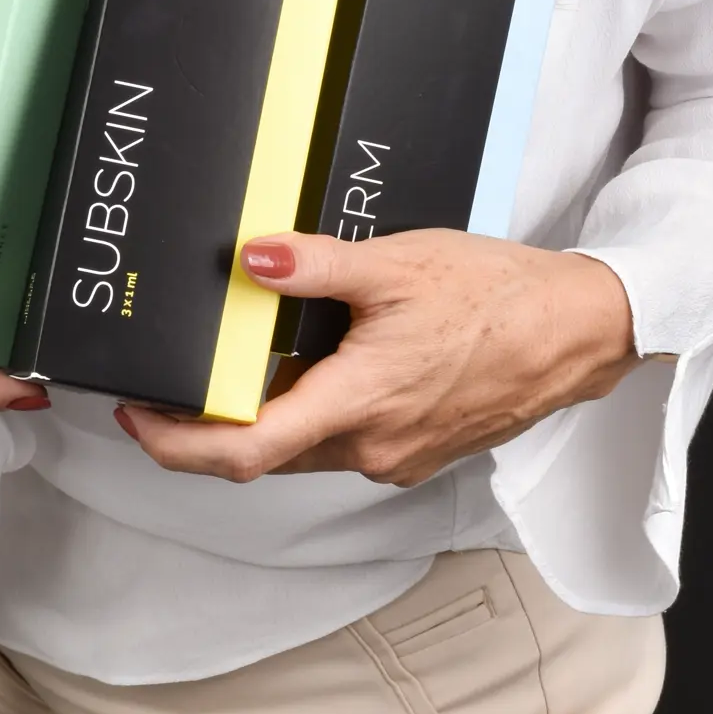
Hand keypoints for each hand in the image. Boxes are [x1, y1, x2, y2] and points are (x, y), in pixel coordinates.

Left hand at [118, 230, 640, 487]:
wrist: (575, 330)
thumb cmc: (497, 296)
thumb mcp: (397, 263)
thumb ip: (315, 265)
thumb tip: (250, 259)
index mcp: (358, 404)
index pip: (244, 451)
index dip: (176, 444)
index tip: (137, 414)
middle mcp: (373, 447)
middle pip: (268, 453)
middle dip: (212, 425)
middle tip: (173, 377)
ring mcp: (398, 454)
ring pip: (307, 446)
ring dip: (268, 414)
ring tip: (242, 358)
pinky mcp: (419, 447)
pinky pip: (346, 439)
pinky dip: (316, 409)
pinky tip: (319, 360)